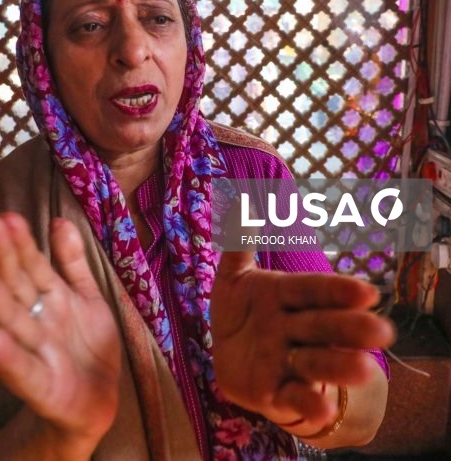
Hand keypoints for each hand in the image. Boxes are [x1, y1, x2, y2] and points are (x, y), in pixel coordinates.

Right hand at [0, 213, 120, 453]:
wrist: (97, 401)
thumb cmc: (85, 346)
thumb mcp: (85, 298)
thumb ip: (72, 262)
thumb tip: (58, 221)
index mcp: (47, 298)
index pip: (30, 265)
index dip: (20, 241)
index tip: (5, 214)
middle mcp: (34, 320)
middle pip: (15, 284)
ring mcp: (35, 353)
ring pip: (11, 318)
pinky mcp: (40, 389)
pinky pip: (23, 370)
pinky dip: (4, 356)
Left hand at [211, 250, 394, 428]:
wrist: (230, 360)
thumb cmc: (241, 314)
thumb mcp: (234, 280)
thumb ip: (238, 247)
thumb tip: (240, 205)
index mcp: (286, 297)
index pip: (313, 290)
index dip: (337, 292)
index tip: (366, 293)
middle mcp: (294, 329)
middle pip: (323, 325)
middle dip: (350, 328)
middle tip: (381, 331)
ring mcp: (288, 361)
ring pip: (317, 361)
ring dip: (340, 365)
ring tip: (365, 369)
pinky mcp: (276, 392)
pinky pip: (294, 397)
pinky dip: (309, 402)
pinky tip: (324, 407)